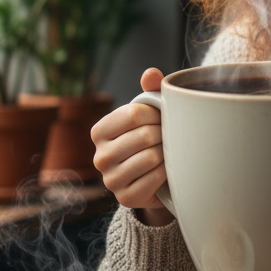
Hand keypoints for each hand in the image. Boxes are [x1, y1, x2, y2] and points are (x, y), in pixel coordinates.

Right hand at [91, 67, 172, 225]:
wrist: (156, 179)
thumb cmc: (152, 139)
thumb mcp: (150, 114)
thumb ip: (150, 91)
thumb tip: (150, 73)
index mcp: (100, 131)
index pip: (133, 114)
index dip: (156, 114)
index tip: (164, 117)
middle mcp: (99, 156)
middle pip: (144, 136)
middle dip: (164, 134)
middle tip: (170, 136)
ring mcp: (110, 180)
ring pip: (151, 157)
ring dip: (167, 153)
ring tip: (168, 151)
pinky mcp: (125, 198)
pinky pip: (154, 179)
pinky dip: (167, 172)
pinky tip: (167, 170)